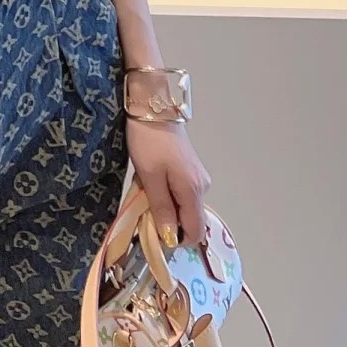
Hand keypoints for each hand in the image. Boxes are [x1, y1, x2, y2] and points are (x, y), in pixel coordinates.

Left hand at [123, 115, 211, 249]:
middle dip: (167, 220)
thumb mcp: (150, 178)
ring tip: (145, 188)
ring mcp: (198, 176)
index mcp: (193, 191)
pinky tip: (151, 179)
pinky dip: (166, 192)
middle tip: (144, 206)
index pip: (195, 232)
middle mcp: (202, 186)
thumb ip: (161, 209)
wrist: (153, 107)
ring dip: (164, 205)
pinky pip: (180, 192)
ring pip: (183, 205)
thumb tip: (170, 237)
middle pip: (189, 219)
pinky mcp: (191, 168)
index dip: (176, 239)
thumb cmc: (148, 142)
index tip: (154, 231)